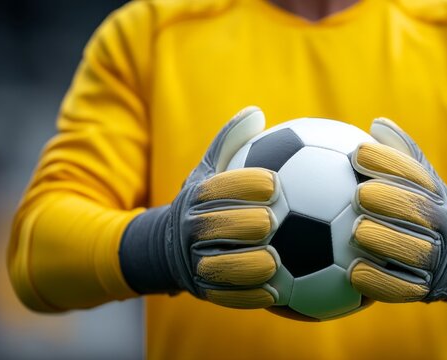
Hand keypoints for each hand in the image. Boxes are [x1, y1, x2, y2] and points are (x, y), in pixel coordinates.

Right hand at [120, 106, 282, 307]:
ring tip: (275, 261)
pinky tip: (277, 293)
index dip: (244, 184)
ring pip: (217, 266)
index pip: (216, 188)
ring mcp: (195, 261)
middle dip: (243, 223)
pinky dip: (248, 296)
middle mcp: (190, 229)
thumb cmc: (204, 202)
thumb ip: (231, 142)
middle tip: (274, 221)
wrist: (170, 246)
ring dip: (246, 265)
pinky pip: (225, 296)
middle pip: (213, 227)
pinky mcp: (203, 290)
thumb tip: (256, 111)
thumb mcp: (209, 170)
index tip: (275, 182)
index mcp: (196, 197)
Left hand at [348, 118, 446, 301]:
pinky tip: (353, 272)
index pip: (415, 172)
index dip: (387, 161)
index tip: (357, 153)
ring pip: (414, 250)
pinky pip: (403, 288)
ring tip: (357, 231)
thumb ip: (399, 154)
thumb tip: (378, 123)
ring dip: (385, 239)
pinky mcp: (423, 288)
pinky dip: (379, 281)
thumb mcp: (420, 180)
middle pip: (419, 211)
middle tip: (358, 194)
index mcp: (436, 193)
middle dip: (390, 199)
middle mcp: (440, 224)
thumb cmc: (422, 210)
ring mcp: (434, 258)